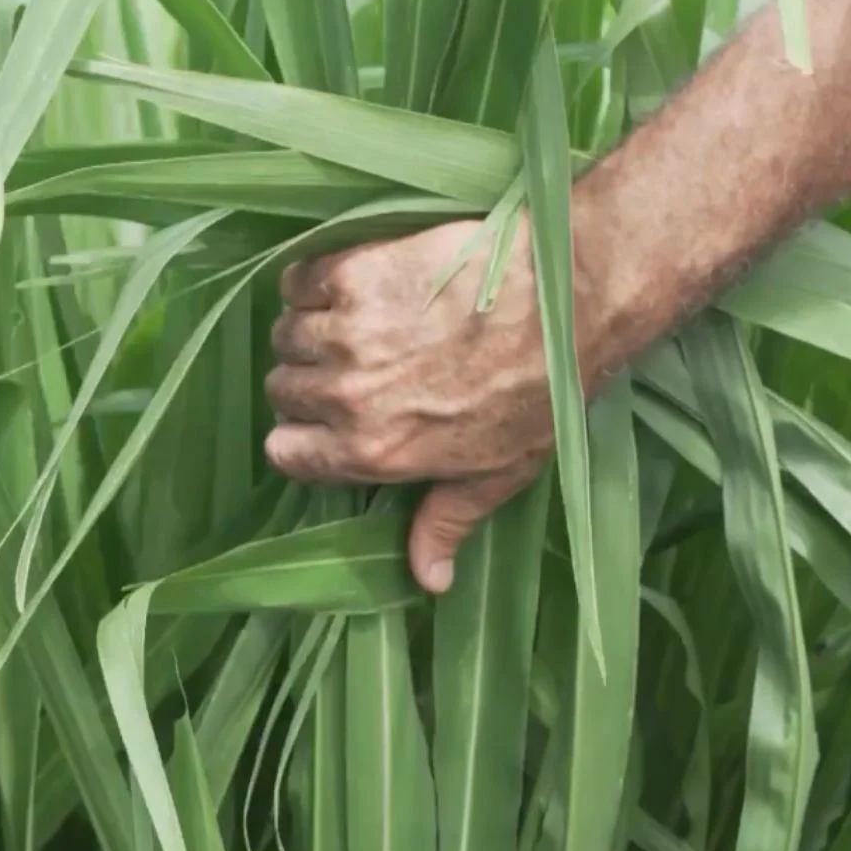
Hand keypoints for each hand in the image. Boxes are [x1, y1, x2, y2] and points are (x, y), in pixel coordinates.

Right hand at [263, 210, 630, 594]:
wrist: (567, 295)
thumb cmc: (541, 387)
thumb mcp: (500, 470)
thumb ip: (448, 521)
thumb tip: (429, 580)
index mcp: (374, 450)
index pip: (284, 452)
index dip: (304, 436)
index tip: (327, 420)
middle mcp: (347, 394)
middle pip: (283, 388)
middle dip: (309, 381)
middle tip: (352, 366)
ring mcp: (346, 330)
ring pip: (286, 333)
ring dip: (311, 329)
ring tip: (353, 324)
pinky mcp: (354, 270)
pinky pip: (299, 280)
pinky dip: (316, 281)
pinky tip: (351, 284)